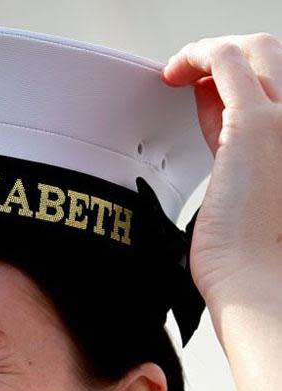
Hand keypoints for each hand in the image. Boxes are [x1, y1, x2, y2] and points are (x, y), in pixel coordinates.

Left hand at [163, 33, 281, 309]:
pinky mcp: (254, 124)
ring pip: (254, 50)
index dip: (227, 90)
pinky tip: (172, 72)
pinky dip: (197, 55)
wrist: (260, 286)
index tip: (198, 95)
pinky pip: (225, 62)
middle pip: (271, 59)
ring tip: (177, 72)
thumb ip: (234, 161)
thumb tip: (214, 132)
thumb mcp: (247, 199)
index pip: (267, 93)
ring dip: (210, 53)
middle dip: (227, 60)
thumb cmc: (251, 260)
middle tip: (190, 77)